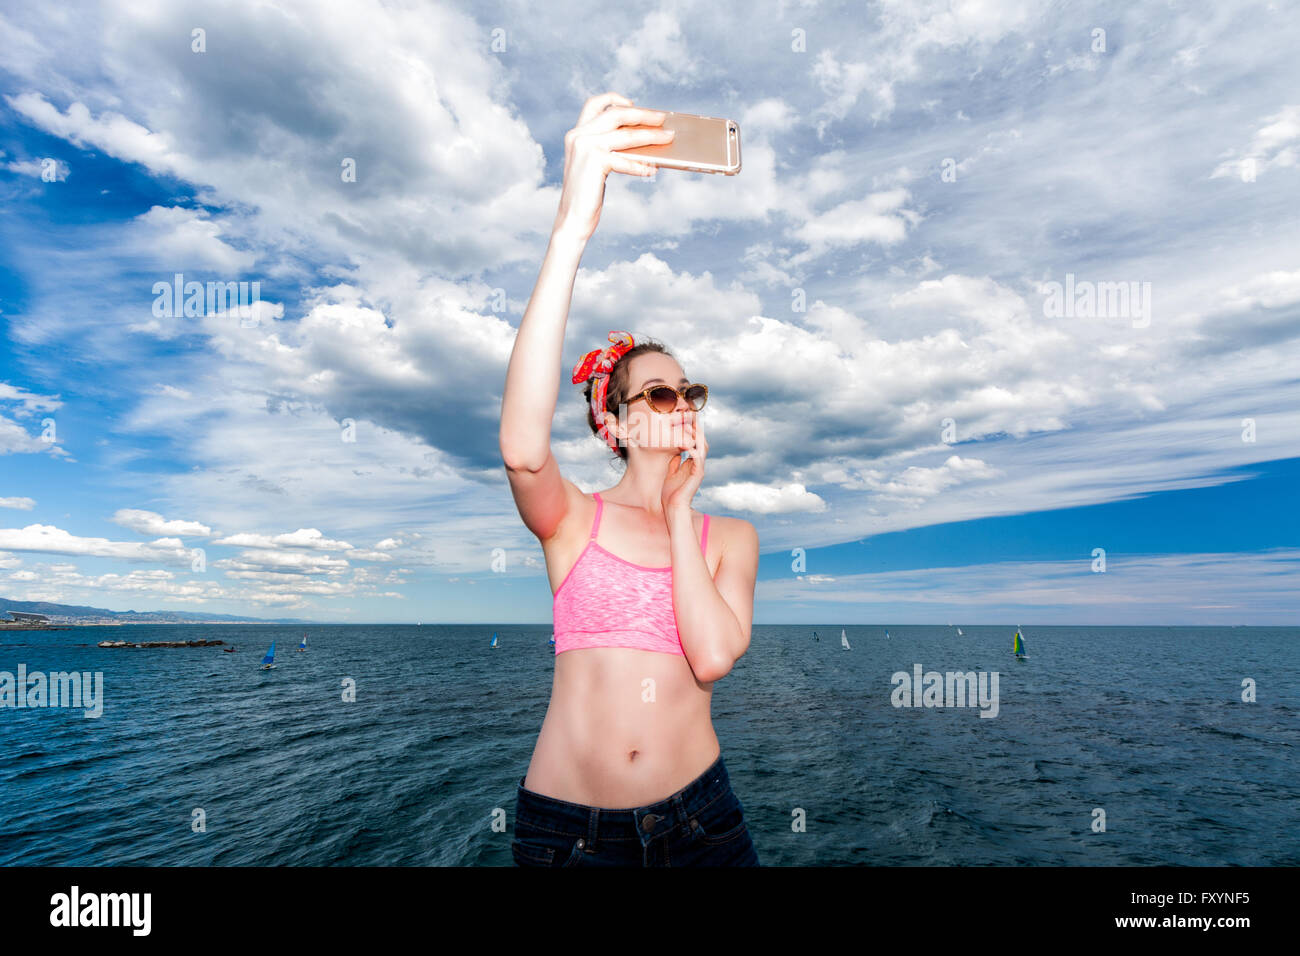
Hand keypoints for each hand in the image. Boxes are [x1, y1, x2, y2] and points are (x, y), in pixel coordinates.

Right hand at [552, 92, 673, 242]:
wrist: (571, 219)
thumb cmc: (586, 195)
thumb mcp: (595, 165)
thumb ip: (609, 148)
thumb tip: (642, 139)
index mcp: (576, 133)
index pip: (594, 104)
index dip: (614, 99)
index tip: (633, 103)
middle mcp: (578, 136)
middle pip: (616, 114)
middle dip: (642, 114)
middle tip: (662, 118)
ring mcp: (585, 147)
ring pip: (626, 135)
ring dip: (651, 136)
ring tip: (667, 138)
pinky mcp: (595, 161)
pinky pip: (626, 159)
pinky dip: (642, 164)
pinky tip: (652, 169)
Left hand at [661, 413, 706, 517]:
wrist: (673, 509)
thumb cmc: (669, 494)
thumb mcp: (670, 473)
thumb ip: (674, 462)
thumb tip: (674, 451)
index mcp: (692, 464)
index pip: (695, 443)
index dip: (691, 432)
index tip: (684, 420)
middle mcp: (698, 465)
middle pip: (702, 441)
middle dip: (697, 429)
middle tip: (689, 417)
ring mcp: (699, 469)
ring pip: (703, 447)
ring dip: (696, 435)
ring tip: (690, 425)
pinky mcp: (698, 475)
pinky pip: (698, 457)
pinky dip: (694, 448)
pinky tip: (687, 441)